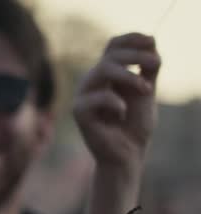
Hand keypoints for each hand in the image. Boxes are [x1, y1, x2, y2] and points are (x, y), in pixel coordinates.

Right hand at [74, 33, 159, 172]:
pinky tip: (122, 114)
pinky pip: (98, 98)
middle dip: (136, 56)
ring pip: (101, 70)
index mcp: (107, 74)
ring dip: (129, 76)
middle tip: (156, 64)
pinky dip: (116, 103)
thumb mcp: (146, 90)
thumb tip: (151, 42)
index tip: (152, 41)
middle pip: (110, 55)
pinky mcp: (79, 112)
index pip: (113, 45)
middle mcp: (92, 81)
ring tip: (146, 89)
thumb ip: (147, 69)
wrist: (127, 153)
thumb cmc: (135, 124)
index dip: (131, 38)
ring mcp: (83, 96)